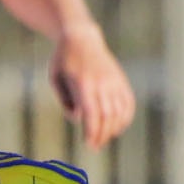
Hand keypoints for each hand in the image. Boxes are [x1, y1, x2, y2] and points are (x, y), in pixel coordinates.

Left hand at [50, 24, 136, 148]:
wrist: (82, 37)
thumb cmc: (64, 60)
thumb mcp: (55, 79)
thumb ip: (65, 101)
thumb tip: (78, 119)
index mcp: (83, 83)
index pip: (91, 113)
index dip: (92, 132)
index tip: (89, 144)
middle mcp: (101, 82)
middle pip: (106, 116)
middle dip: (102, 135)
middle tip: (95, 146)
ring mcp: (113, 81)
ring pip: (119, 112)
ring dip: (113, 129)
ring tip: (104, 138)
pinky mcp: (121, 80)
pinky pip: (128, 103)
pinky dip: (126, 118)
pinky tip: (118, 127)